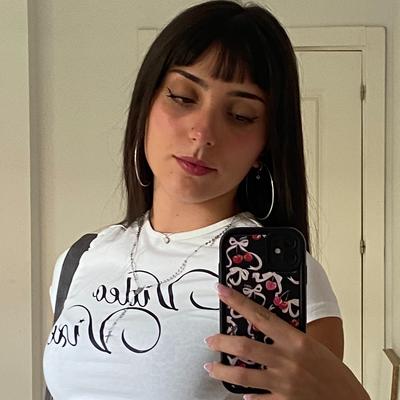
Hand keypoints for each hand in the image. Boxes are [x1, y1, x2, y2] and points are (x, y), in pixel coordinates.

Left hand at [204, 284, 369, 399]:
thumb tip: (265, 327)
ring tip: (210, 367)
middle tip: (210, 340)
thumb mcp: (313, 346)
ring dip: (222, 371)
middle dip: (221, 342)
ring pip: (242, 375)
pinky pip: (257, 399)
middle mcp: (286, 360)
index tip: (221, 291)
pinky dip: (246, 397)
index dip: (237, 301)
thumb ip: (289, 337)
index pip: (259, 315)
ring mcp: (283, 383)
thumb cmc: (335, 373)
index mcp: (295, 340)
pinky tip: (240, 395)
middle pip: (244, 347)